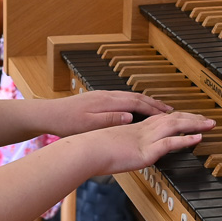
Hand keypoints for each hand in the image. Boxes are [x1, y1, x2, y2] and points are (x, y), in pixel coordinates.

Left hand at [45, 90, 171, 136]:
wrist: (50, 113)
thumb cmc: (67, 122)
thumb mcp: (89, 125)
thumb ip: (111, 120)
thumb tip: (130, 116)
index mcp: (108, 102)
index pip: (137, 103)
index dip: (154, 109)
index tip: (168, 114)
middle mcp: (108, 95)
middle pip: (137, 97)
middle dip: (155, 103)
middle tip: (170, 110)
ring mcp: (103, 95)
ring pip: (130, 97)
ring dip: (146, 102)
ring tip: (158, 109)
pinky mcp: (98, 98)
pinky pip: (123, 98)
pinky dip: (135, 103)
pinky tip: (136, 109)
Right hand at [79, 111, 214, 174]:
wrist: (85, 151)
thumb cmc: (93, 150)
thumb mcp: (111, 146)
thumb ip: (123, 147)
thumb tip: (127, 151)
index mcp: (136, 128)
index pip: (162, 119)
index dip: (179, 117)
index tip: (191, 118)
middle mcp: (144, 130)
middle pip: (174, 119)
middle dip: (193, 118)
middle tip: (208, 119)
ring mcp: (146, 139)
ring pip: (176, 126)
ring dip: (196, 124)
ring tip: (211, 124)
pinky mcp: (146, 151)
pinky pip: (170, 143)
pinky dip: (186, 139)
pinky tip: (198, 138)